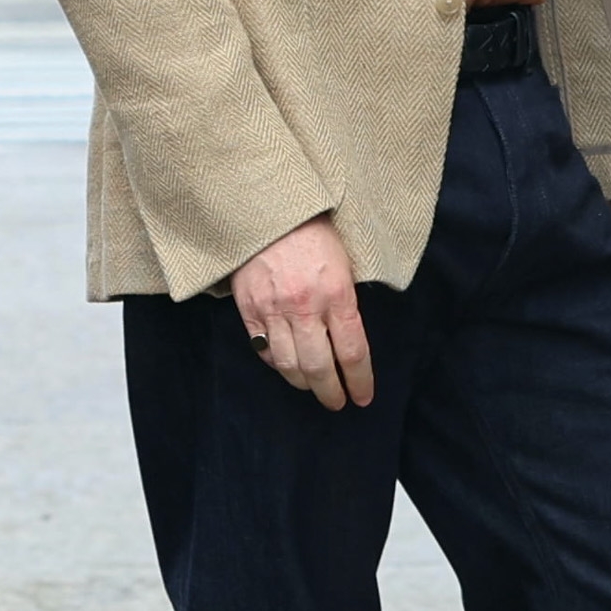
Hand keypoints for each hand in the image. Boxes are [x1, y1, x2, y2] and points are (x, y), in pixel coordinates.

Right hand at [230, 217, 375, 410]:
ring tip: (312, 388)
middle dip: (330, 392)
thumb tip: (348, 337)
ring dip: (302, 383)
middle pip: (319, 368)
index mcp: (337, 293)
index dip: (359, 381)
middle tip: (337, 403)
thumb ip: (345, 299)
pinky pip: (262, 349)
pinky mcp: (248, 307)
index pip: (353, 352)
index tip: (363, 397)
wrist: (267, 207)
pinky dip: (276, 363)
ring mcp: (273, 309)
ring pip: (288, 365)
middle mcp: (305, 307)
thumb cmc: (313, 228)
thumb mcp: (344, 261)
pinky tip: (285, 365)